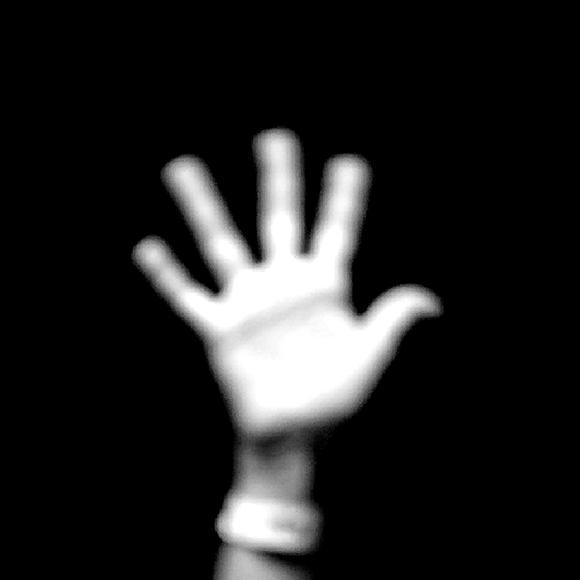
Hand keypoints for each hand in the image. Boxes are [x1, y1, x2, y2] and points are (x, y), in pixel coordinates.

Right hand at [135, 133, 439, 450]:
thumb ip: (394, 321)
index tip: (349, 162)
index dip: (344, 198)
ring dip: (203, 206)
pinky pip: (187, 297)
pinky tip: (148, 247)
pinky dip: (167, 274)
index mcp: (325, 288)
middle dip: (278, 178)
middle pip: (279, 218)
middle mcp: (284, 286)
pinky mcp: (219, 332)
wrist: (293, 442)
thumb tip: (431, 303)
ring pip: (222, 243)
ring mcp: (249, 306)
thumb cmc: (335, 405)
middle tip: (275, 137)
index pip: (337, 231)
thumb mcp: (373, 358)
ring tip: (182, 168)